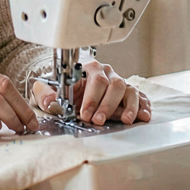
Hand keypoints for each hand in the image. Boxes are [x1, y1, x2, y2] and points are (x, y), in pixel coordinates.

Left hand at [31, 60, 151, 125]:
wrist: (73, 90)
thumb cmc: (65, 89)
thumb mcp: (51, 90)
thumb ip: (46, 94)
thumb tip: (49, 101)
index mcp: (90, 69)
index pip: (95, 81)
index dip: (91, 99)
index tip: (85, 114)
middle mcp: (108, 73)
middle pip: (114, 85)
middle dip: (107, 105)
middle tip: (99, 121)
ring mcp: (120, 83)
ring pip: (129, 90)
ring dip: (129, 106)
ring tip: (126, 120)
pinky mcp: (129, 94)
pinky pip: (140, 97)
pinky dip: (143, 106)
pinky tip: (143, 115)